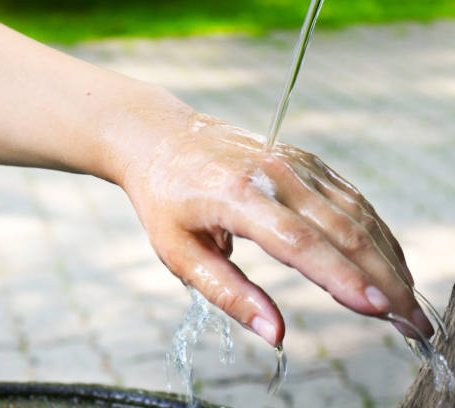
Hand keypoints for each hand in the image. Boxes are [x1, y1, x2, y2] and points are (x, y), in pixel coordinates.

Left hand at [122, 111, 432, 345]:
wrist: (162, 139)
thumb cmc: (165, 198)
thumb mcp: (179, 252)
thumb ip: (228, 292)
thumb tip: (275, 333)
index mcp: (236, 195)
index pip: (299, 242)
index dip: (341, 277)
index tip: (378, 310)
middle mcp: (273, 173)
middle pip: (341, 229)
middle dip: (381, 279)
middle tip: (412, 323)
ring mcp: (293, 162)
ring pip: (354, 212)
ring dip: (386, 257)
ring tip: (407, 300)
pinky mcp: (303, 159)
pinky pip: (349, 196)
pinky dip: (374, 230)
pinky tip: (389, 258)